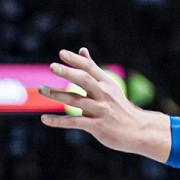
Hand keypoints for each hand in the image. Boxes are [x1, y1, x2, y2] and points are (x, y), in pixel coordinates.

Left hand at [39, 48, 171, 160]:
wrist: (138, 130)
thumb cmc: (119, 107)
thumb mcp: (109, 85)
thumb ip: (93, 68)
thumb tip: (82, 49)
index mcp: (106, 83)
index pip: (90, 68)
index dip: (76, 60)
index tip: (61, 53)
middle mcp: (104, 94)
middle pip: (84, 80)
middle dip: (68, 73)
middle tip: (52, 67)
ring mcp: (101, 110)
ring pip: (76, 101)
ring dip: (57, 95)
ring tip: (41, 90)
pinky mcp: (97, 126)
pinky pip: (75, 122)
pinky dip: (58, 121)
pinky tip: (44, 119)